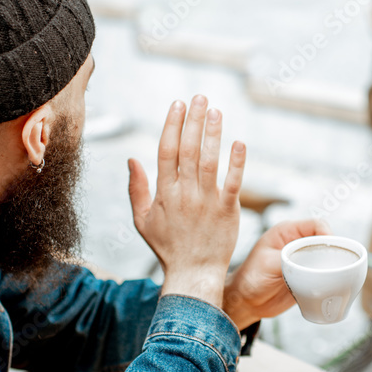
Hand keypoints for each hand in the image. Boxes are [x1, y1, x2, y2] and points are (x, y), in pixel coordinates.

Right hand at [128, 95, 245, 307]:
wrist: (193, 274)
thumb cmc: (168, 247)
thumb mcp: (142, 220)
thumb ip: (136, 188)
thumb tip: (132, 158)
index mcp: (164, 193)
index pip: (167, 151)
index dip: (173, 125)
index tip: (178, 104)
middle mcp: (185, 194)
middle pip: (189, 150)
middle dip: (194, 121)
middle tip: (200, 97)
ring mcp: (207, 202)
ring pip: (210, 162)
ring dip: (214, 134)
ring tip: (217, 111)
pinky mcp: (228, 211)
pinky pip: (233, 183)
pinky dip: (237, 163)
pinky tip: (239, 142)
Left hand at [222, 219, 330, 329]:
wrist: (246, 302)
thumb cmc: (250, 278)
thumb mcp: (268, 264)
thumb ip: (290, 258)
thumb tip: (313, 260)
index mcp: (287, 232)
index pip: (316, 225)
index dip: (328, 234)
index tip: (332, 249)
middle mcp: (297, 244)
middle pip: (325, 241)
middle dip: (333, 251)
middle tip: (336, 266)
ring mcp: (303, 261)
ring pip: (327, 258)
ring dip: (332, 266)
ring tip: (335, 277)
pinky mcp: (307, 277)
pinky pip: (324, 274)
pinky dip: (330, 279)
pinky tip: (330, 286)